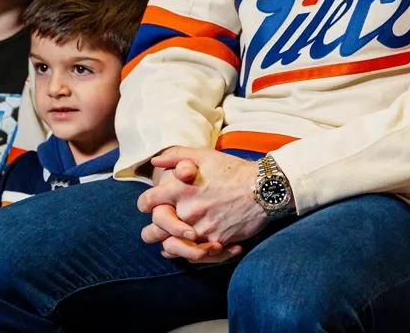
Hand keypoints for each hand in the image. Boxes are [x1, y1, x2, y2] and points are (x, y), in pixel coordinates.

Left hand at [138, 147, 270, 253]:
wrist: (264, 188)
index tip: (150, 206)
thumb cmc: (233, 170)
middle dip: (153, 231)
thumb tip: (155, 162)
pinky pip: (197, 254)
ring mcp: (200, 228)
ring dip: (173, 245)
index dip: (145, 204)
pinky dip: (197, 252)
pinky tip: (201, 246)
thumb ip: (176, 156)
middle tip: (159, 230)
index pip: (146, 202)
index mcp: (180, 188)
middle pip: (153, 231)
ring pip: (172, 248)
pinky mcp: (215, 241)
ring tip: (178, 240)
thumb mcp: (205, 155)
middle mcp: (186, 210)